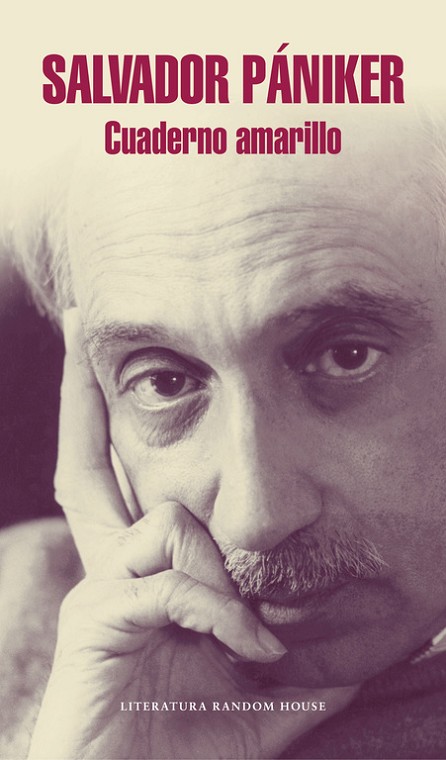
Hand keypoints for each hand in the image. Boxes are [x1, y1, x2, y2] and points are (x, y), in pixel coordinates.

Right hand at [28, 309, 356, 759]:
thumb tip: (351, 642)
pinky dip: (219, 610)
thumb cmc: (189, 746)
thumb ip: (294, 656)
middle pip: (86, 461)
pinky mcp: (94, 621)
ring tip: (250, 637)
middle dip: (81, 392)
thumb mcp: (259, 691)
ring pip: (167, 519)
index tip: (109, 369)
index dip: (109, 424)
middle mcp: (111, 569)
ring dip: (223, 570)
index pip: (119, 479)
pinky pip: (170, 582)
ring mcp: (98, 590)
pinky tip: (243, 649)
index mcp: (142, 574)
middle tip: (76, 319)